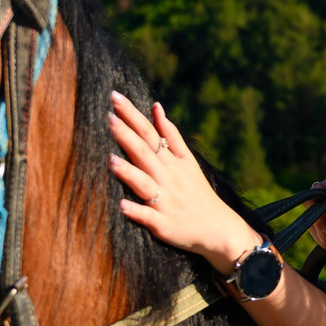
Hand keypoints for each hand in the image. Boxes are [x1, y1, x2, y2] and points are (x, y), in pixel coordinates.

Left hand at [107, 92, 261, 267]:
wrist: (218, 228)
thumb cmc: (197, 192)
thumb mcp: (188, 160)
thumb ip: (170, 134)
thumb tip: (156, 107)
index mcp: (171, 162)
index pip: (149, 133)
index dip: (132, 115)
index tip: (114, 97)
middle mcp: (167, 178)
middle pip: (144, 153)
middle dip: (126, 135)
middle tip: (108, 117)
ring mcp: (165, 201)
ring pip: (145, 184)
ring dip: (128, 173)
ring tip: (110, 160)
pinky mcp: (164, 225)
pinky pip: (149, 218)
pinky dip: (137, 212)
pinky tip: (123, 206)